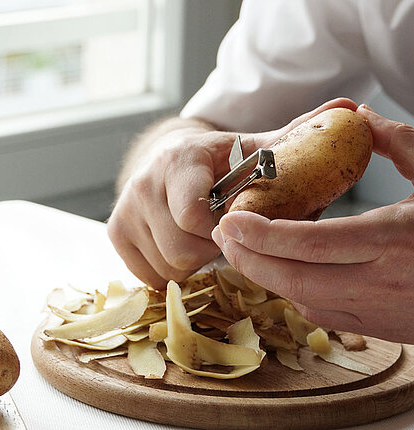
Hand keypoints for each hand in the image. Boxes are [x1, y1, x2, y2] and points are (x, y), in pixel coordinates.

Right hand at [108, 98, 357, 288]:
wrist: (168, 158)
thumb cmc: (220, 160)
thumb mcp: (253, 147)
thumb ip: (296, 136)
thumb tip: (351, 108)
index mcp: (179, 161)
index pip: (193, 216)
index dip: (222, 232)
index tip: (237, 224)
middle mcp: (142, 184)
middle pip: (180, 249)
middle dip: (210, 250)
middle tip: (223, 234)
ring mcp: (124, 210)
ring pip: (165, 266)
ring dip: (193, 262)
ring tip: (204, 239)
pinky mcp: (115, 231)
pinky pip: (147, 274)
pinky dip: (170, 270)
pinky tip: (183, 248)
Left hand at [213, 104, 413, 343]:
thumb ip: (400, 141)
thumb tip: (358, 115)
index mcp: (395, 240)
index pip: (308, 244)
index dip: (261, 235)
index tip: (228, 220)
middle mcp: (382, 282)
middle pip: (292, 279)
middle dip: (247, 258)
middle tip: (223, 234)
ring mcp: (382, 311)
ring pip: (302, 300)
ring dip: (266, 276)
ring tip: (244, 249)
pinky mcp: (384, 327)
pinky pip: (323, 313)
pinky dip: (294, 291)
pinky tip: (284, 269)